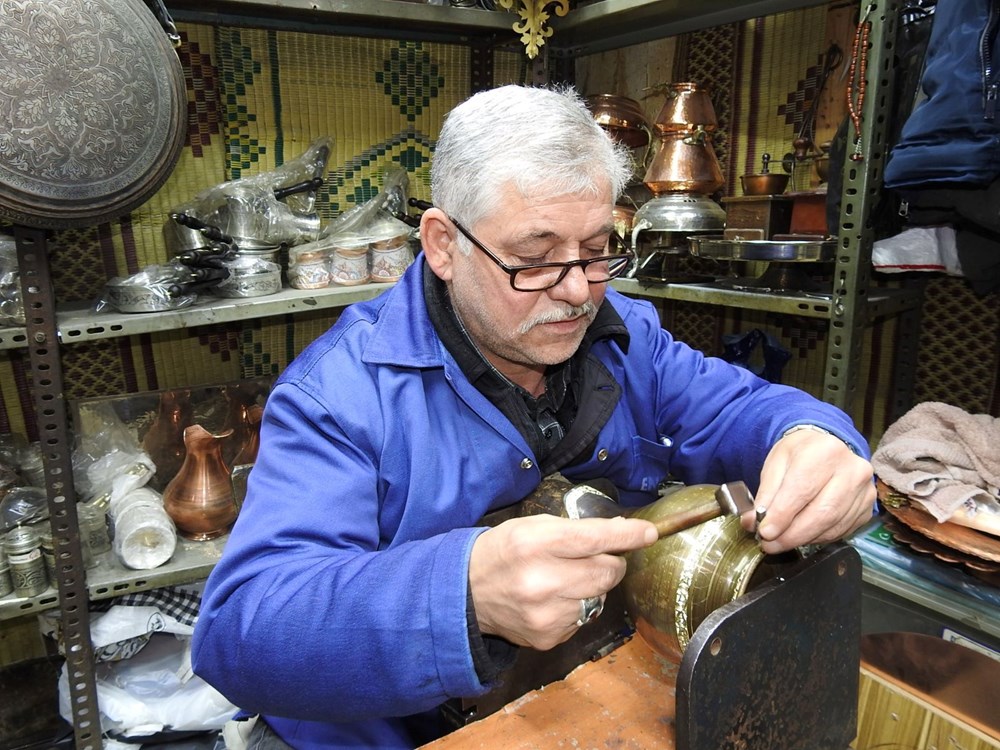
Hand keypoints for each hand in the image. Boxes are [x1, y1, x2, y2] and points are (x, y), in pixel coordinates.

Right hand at [469, 514, 656, 650]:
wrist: (467, 593)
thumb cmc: (503, 552)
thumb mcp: (532, 527)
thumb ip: (576, 530)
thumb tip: (621, 532)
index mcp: (535, 544)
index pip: (594, 539)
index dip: (627, 536)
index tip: (648, 533)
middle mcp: (541, 581)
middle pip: (606, 572)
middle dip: (610, 562)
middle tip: (597, 557)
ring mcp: (545, 614)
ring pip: (599, 597)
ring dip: (591, 586)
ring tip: (564, 579)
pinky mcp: (547, 637)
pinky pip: (583, 619)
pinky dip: (576, 607)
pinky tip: (552, 600)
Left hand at [747, 429, 874, 552]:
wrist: (826, 448)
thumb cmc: (799, 455)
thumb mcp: (776, 463)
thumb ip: (765, 494)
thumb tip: (752, 522)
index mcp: (825, 451)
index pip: (802, 489)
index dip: (782, 515)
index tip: (765, 532)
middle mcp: (852, 470)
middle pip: (821, 513)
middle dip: (791, 535)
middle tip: (769, 545)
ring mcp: (864, 490)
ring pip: (832, 526)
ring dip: (803, 539)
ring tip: (781, 542)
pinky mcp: (867, 507)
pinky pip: (842, 530)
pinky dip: (818, 538)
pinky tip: (803, 536)